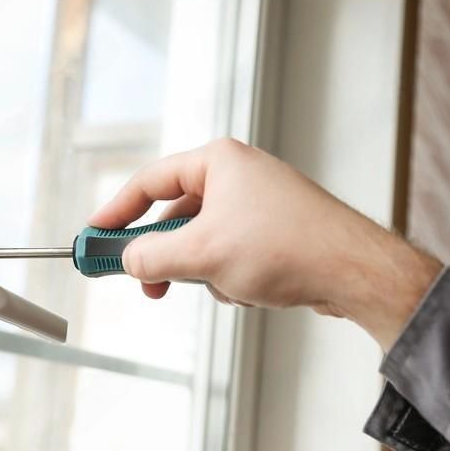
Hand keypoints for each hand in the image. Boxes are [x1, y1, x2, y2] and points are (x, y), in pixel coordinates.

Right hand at [90, 138, 440, 349]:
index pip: (149, 181)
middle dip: (164, 255)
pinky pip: (229, 255)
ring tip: (226, 284)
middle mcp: (237, 176)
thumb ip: (150, 256)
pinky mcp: (274, 233)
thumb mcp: (200, 254)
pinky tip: (250, 289)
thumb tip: (127, 261)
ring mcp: (257, 205)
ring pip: (202, 242)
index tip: (95, 234)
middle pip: (174, 216)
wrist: (355, 273)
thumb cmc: (285, 247)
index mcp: (218, 161)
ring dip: (204, 271)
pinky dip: (229, 277)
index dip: (116, 210)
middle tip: (145, 283)